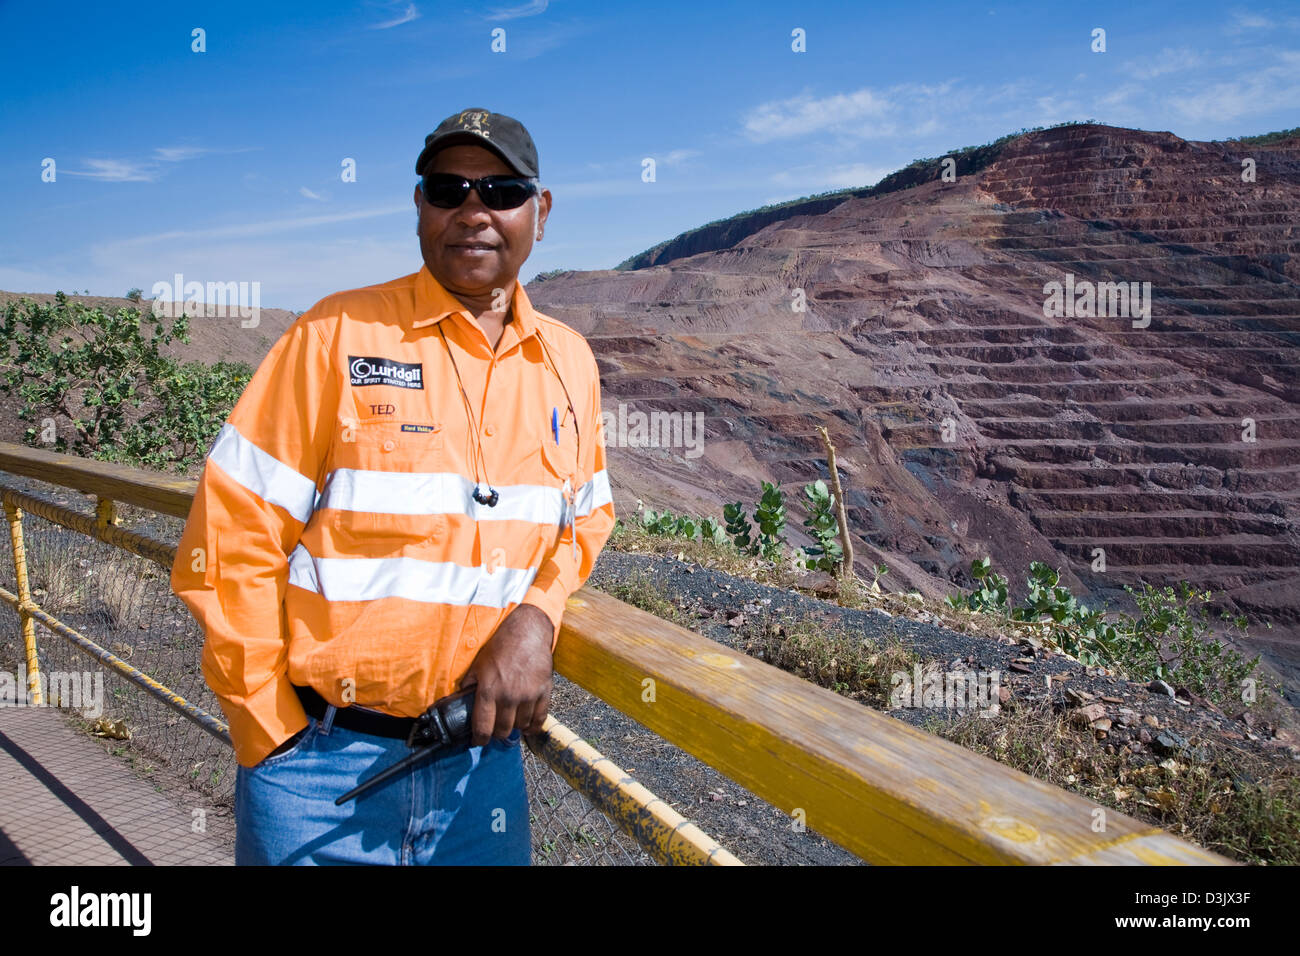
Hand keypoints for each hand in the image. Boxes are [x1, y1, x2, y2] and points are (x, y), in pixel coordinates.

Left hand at [461, 603, 553, 745]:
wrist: (528, 632)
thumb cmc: (502, 645)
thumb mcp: (479, 663)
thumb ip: (469, 684)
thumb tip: (459, 698)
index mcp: (488, 690)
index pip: (483, 726)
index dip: (479, 739)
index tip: (479, 741)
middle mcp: (508, 696)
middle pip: (503, 730)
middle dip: (497, 734)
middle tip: (494, 731)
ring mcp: (528, 695)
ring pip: (521, 726)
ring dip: (514, 728)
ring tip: (510, 724)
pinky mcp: (543, 692)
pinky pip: (540, 718)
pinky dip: (533, 727)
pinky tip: (528, 727)